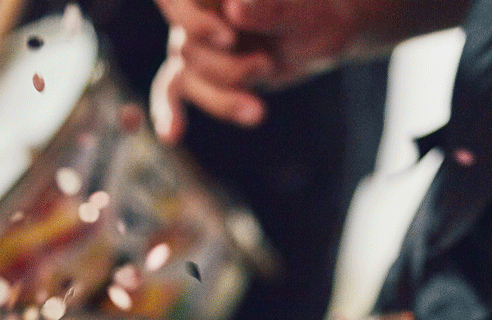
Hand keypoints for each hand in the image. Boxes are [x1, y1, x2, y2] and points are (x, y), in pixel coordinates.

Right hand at [148, 0, 366, 141]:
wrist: (323, 33)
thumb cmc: (313, 13)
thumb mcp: (301, 10)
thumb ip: (271, 6)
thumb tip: (235, 9)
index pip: (178, 0)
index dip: (196, 23)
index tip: (229, 38)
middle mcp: (195, 8)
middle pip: (187, 47)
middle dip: (226, 69)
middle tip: (267, 65)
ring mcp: (193, 40)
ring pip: (185, 78)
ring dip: (221, 99)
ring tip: (258, 111)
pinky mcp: (197, 71)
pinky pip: (171, 91)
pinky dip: (169, 113)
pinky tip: (171, 135)